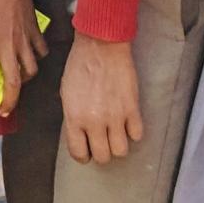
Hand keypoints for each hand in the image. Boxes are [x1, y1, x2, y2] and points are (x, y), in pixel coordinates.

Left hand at [0, 0, 44, 116]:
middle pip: (15, 84)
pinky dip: (37, 58)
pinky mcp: (35, 29)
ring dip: (24, 81)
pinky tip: (31, 57)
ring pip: (31, 70)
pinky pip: (40, 51)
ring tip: (16, 82)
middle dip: (9, 101)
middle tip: (4, 110)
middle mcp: (9, 46)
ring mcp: (25, 39)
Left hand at [61, 33, 142, 164]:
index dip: (83, 155)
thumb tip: (79, 133)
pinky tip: (127, 122)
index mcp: (74, 117)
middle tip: (101, 142)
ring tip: (115, 134)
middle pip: (103, 157)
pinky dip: (133, 132)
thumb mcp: (66, 92)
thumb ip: (73, 116)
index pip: (78, 153)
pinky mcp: (133, 109)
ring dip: (118, 145)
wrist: (100, 45)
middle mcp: (94, 121)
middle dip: (101, 152)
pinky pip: (137, 135)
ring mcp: (115, 116)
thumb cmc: (79, 65)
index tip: (86, 150)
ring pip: (121, 151)